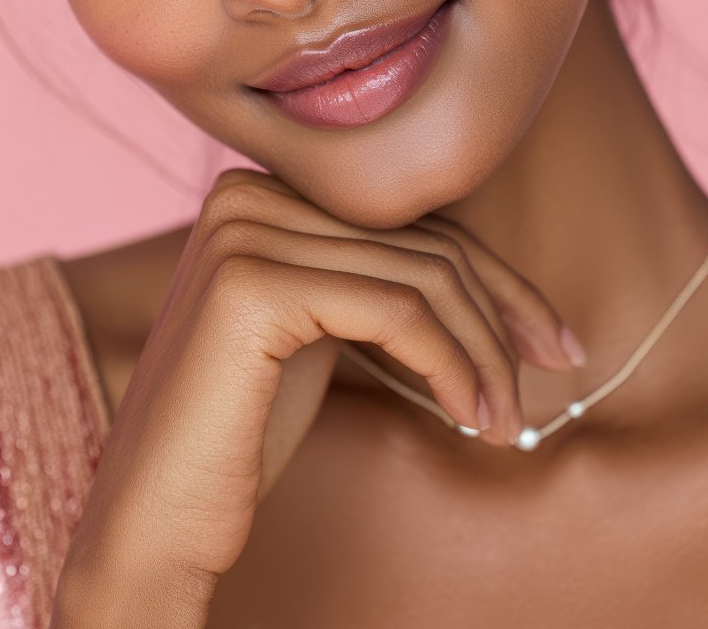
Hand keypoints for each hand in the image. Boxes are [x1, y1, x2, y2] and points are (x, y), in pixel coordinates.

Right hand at [50, 167, 579, 626]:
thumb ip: (371, 277)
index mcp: (254, 189)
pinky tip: (470, 417)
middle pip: (419, 240)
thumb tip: (486, 274)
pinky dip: (452, 365)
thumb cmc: (240, 434)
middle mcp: (242, 192)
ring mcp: (241, 232)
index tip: (548, 337)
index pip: (404, 219)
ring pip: (420, 276)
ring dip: (484, 353)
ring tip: (505, 421)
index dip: (491, 276)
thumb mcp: (319, 331)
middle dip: (503, 309)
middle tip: (552, 371)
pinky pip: (396, 311)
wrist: (154, 518)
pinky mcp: (250, 285)